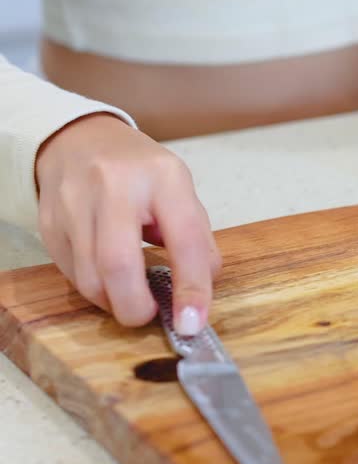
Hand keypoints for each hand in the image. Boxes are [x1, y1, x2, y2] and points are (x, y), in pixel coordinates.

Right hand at [35, 114, 220, 333]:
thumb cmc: (140, 172)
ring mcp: (74, 202)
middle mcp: (115, 185)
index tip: (193, 323)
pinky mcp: (49, 222)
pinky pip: (70, 273)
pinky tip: (107, 278)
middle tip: (149, 316)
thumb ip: (197, 239)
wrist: (80, 140)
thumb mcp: (181, 192)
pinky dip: (93, 288)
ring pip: (88, 276)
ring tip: (130, 296)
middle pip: (119, 263)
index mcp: (163, 177)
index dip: (192, 288)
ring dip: (113, 301)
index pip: (185, 240)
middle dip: (136, 305)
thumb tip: (200, 291)